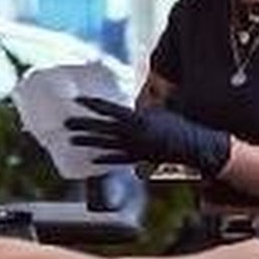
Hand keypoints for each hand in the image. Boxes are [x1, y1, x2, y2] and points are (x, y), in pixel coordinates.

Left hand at [65, 95, 231, 177]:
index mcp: (137, 118)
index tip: (78, 100)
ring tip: (71, 139)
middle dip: (82, 125)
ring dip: (87, 142)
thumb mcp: (159, 112)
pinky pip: (117, 158)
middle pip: (101, 128)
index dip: (92, 104)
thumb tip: (130, 107)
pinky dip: (104, 158)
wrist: (193, 147)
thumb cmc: (179, 126)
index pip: (108, 109)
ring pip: (104, 144)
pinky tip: (92, 159)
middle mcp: (131, 134)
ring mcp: (133, 148)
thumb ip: (142, 110)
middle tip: (65, 122)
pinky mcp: (137, 158)